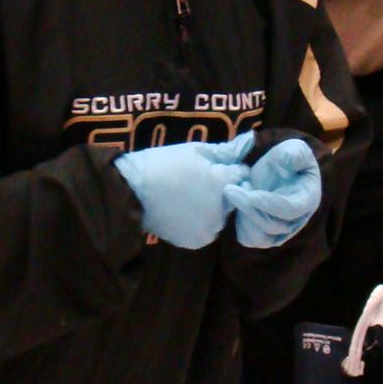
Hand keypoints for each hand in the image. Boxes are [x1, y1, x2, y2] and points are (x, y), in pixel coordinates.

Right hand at [114, 131, 256, 248]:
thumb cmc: (164, 164)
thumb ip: (226, 150)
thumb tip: (250, 141)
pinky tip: (185, 212)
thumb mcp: (195, 150)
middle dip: (223, 189)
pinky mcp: (197, 241)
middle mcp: (221, 208)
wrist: (132, 192)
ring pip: (221, 216)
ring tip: (190, 198)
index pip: (241, 174)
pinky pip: (207, 230)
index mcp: (222, 182)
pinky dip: (201, 222)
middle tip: (200, 183)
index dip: (230, 169)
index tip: (215, 167)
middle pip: (233, 196)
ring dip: (214, 208)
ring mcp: (209, 228)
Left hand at [223, 137, 319, 247]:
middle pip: (272, 225)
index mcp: (306, 200)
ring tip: (236, 194)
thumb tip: (290, 159)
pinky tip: (237, 205)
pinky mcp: (265, 235)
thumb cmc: (288, 160)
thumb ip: (295, 153)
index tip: (247, 188)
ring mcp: (281, 232)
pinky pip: (250, 239)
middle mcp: (296, 221)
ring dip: (244, 217)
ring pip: (260, 238)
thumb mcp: (295, 150)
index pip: (289, 209)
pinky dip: (241, 225)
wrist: (278, 173)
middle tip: (230, 188)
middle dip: (249, 207)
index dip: (268, 202)